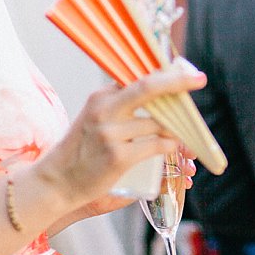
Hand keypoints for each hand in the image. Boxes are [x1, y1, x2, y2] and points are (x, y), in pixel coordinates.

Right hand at [31, 66, 205, 210]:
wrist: (56, 182)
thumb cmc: (80, 150)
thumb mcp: (94, 118)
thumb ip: (119, 104)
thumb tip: (157, 92)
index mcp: (101, 97)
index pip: (138, 77)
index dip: (165, 74)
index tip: (185, 72)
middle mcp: (105, 110)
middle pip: (148, 87)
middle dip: (177, 81)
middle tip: (199, 80)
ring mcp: (111, 133)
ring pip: (158, 123)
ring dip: (177, 129)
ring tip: (186, 134)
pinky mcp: (118, 156)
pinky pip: (156, 145)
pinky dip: (171, 146)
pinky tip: (176, 148)